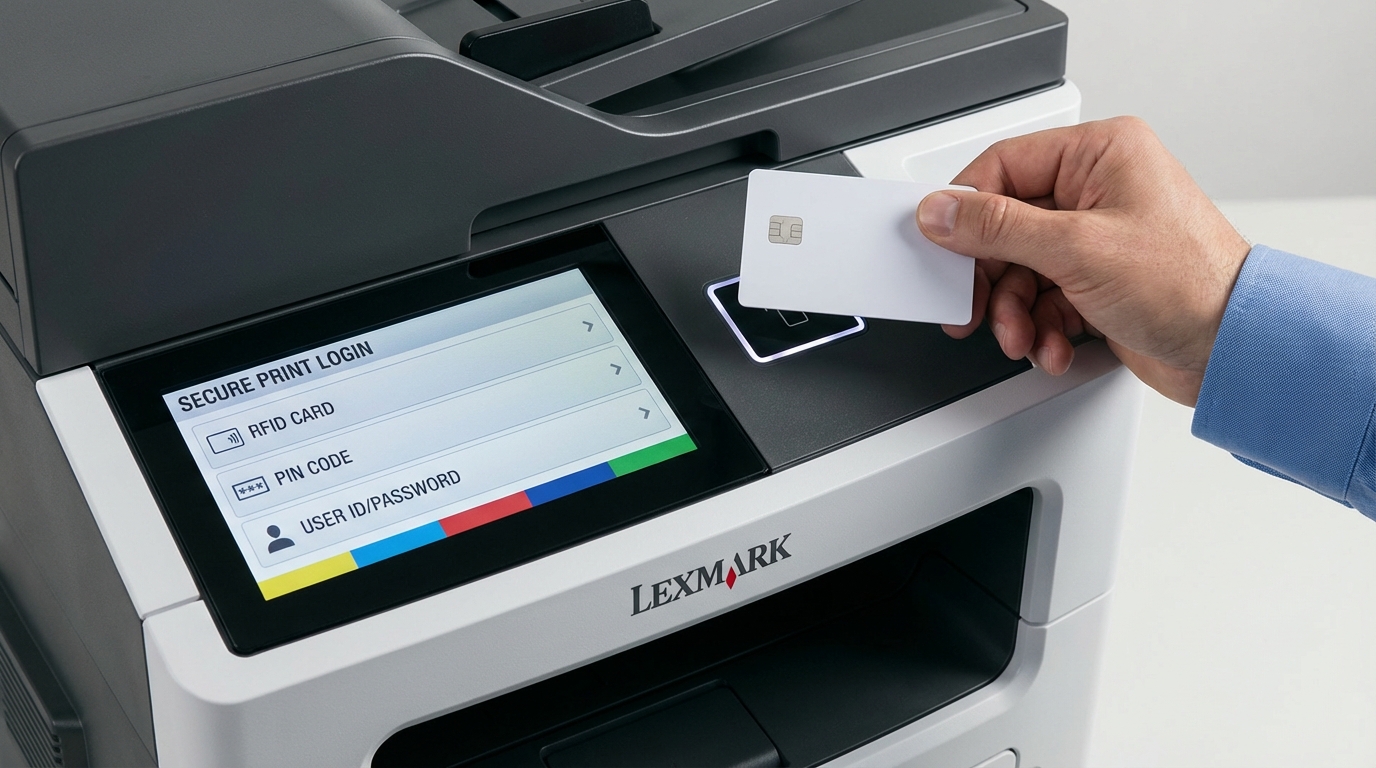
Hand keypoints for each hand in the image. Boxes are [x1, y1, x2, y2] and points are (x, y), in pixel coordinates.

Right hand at [915, 117, 1251, 405]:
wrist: (1234, 350)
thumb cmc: (1189, 284)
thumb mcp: (1076, 248)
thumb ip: (997, 229)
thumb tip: (941, 211)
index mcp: (1101, 153)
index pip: (1003, 167)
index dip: (966, 209)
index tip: (939, 243)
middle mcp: (1099, 188)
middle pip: (1006, 226)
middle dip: (993, 278)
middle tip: (971, 308)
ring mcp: (1098, 237)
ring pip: (1021, 269)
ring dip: (1015, 312)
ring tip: (1023, 337)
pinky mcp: (1098, 280)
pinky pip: (1044, 298)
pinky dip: (1040, 327)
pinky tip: (1052, 345)